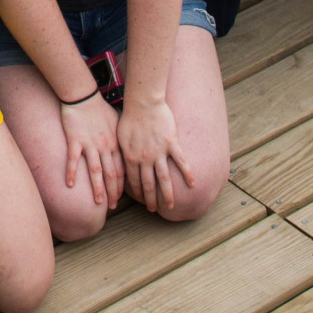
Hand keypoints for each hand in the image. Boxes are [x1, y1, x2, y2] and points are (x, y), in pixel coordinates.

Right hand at [58, 90, 123, 209]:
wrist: (84, 96)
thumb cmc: (100, 109)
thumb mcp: (117, 124)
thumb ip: (121, 139)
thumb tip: (128, 150)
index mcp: (116, 144)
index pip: (122, 170)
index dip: (122, 186)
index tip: (122, 198)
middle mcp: (105, 147)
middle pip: (111, 174)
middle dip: (113, 192)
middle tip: (113, 207)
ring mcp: (90, 144)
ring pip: (96, 170)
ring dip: (97, 188)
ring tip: (99, 202)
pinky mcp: (75, 140)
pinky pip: (74, 160)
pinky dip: (72, 172)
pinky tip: (70, 185)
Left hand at [117, 96, 196, 214]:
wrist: (143, 102)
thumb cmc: (129, 117)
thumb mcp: (120, 137)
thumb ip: (123, 152)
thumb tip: (121, 164)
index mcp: (130, 157)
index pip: (132, 181)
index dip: (136, 193)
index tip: (139, 201)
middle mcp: (144, 158)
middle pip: (148, 184)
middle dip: (150, 199)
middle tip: (152, 210)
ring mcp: (159, 152)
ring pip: (164, 178)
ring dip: (167, 194)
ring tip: (170, 206)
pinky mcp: (171, 144)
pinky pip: (180, 161)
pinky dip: (187, 173)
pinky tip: (192, 184)